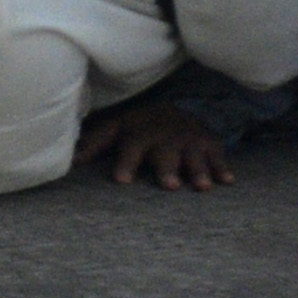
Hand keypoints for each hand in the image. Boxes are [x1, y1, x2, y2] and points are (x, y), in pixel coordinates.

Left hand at [76, 93, 235, 189]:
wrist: (172, 110)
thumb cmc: (139, 128)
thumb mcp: (116, 130)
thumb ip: (96, 144)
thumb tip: (70, 160)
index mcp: (139, 135)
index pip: (130, 148)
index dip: (127, 162)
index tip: (122, 180)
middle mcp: (165, 137)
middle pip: (165, 153)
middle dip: (167, 168)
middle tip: (169, 185)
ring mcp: (189, 140)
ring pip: (193, 156)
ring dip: (198, 170)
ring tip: (202, 186)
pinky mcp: (209, 143)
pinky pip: (218, 155)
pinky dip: (222, 166)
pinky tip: (228, 181)